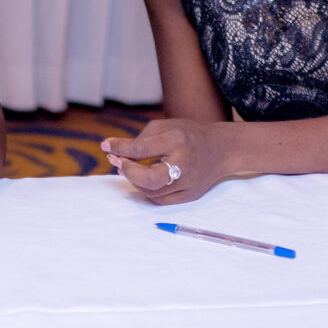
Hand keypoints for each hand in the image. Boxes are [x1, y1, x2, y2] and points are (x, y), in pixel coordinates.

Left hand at [102, 118, 230, 203]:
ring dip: (134, 180)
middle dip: (129, 172)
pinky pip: (160, 200)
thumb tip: (113, 151)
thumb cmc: (188, 134)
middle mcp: (184, 163)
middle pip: (150, 179)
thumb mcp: (165, 127)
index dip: (120, 148)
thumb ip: (141, 140)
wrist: (221, 149)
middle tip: (118, 162)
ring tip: (127, 167)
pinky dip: (146, 190)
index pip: (142, 148)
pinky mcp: (189, 196)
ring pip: (151, 192)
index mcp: (177, 140)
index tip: (106, 145)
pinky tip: (141, 178)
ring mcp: (188, 183)